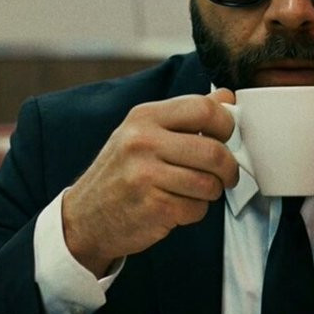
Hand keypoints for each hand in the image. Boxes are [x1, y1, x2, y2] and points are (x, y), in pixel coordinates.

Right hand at [61, 88, 238, 274]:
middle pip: (213, 151)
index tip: (226, 137)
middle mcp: (142, 142)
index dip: (226, 124)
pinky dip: (194, 212)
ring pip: (209, 184)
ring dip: (211, 192)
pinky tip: (177, 206)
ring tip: (195, 191)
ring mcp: (146, 175)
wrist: (85, 217)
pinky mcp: (153, 207)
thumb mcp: (144, 133)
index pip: (204, 109)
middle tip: (226, 174)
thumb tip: (226, 97)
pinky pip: (197, 209)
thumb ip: (186, 115)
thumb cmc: (121, 173)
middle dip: (228, 168)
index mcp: (144, 117)